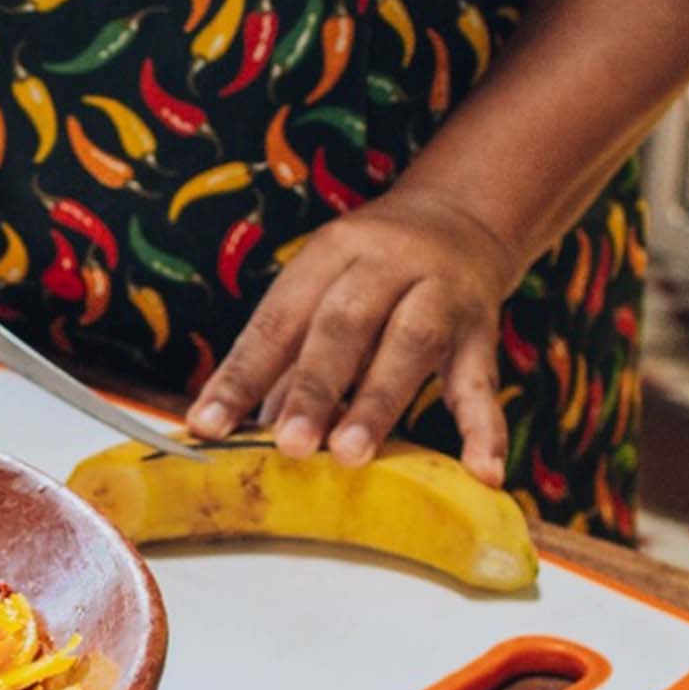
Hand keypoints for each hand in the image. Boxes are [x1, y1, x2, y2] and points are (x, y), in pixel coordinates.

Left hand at [184, 186, 519, 484]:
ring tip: (351, 455)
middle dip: (313, 388)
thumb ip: (287, 360)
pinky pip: (483, 380)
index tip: (205, 426)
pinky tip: (483, 473)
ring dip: (377, 404)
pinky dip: (483, 428)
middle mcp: (385, 264)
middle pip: (344, 325)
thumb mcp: (323, 291)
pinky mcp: (483, 328)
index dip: (240, 375)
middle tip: (288, 445)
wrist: (460, 217)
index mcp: (328, 255)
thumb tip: (242, 431)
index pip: (276, 320)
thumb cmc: (368, 272)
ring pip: (410, 346)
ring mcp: (440, 293)